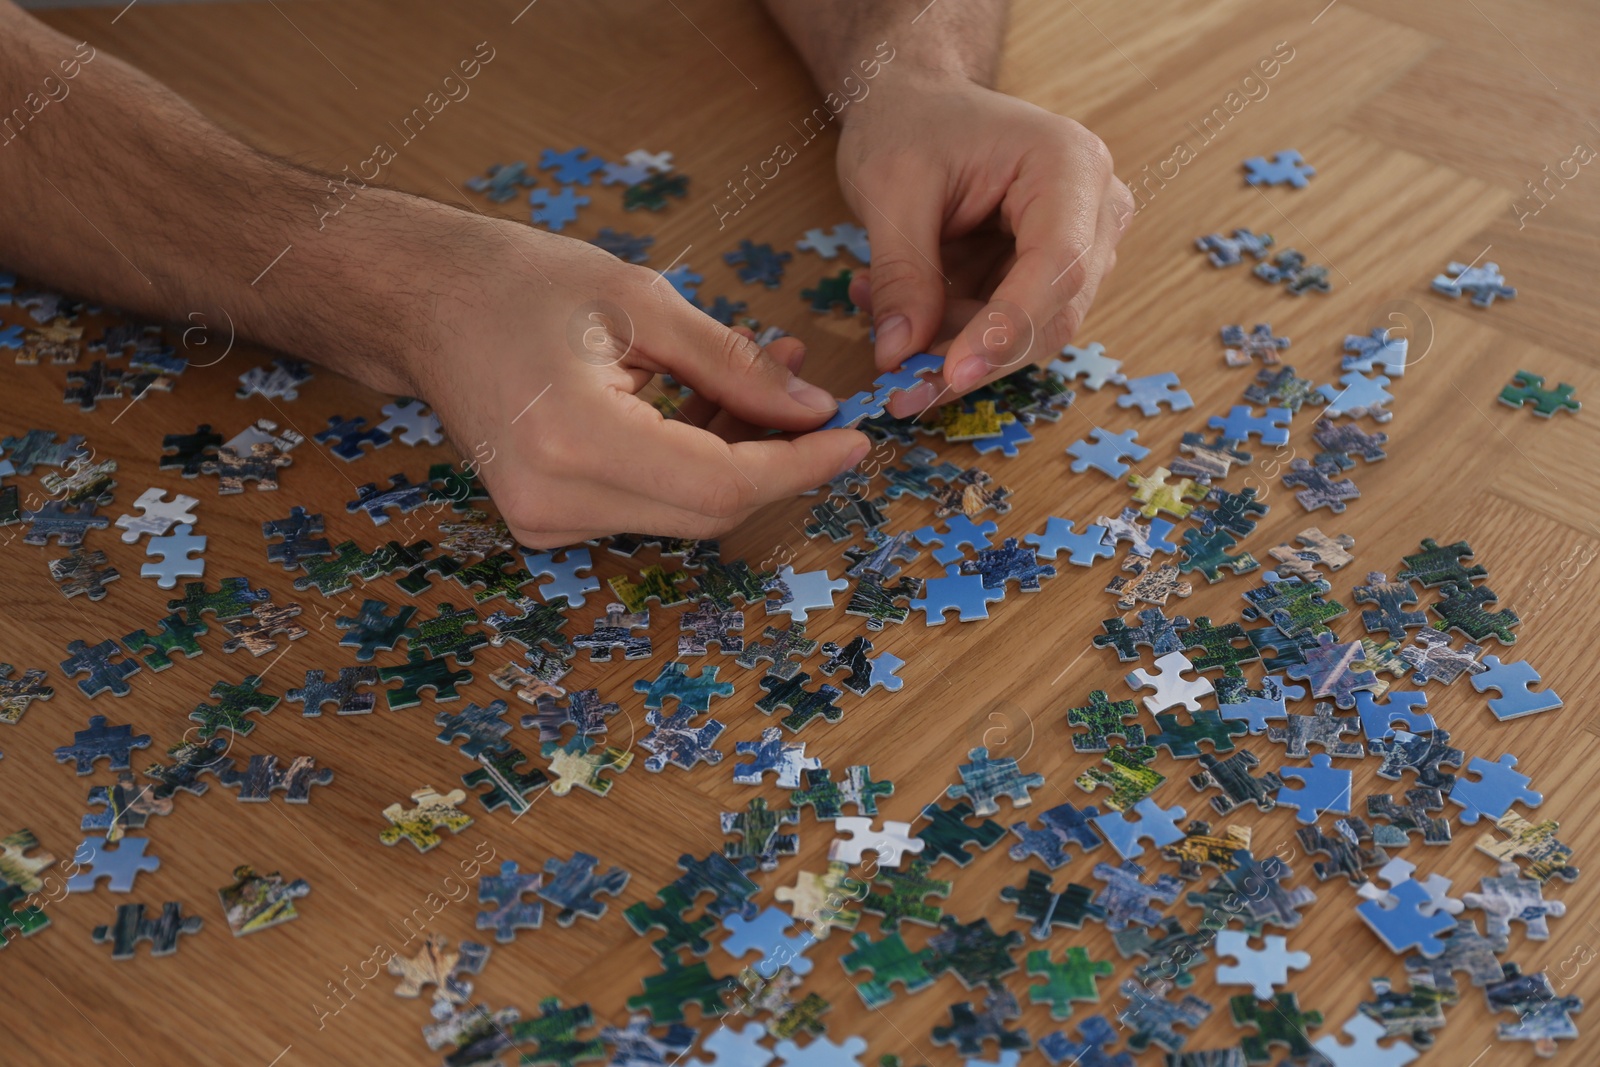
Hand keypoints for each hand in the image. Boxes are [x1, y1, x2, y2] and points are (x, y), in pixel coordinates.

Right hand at [396, 223, 867, 547]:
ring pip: (683, 510)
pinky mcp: (545, 519)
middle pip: (708, 510)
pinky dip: (692, 461)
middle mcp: (554, 503)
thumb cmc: (521, 283)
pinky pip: (647, 503)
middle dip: (774, 459)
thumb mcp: (644, 303)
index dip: (798, 467)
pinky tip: (711, 404)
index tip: (853, 438)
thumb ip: (736, 364)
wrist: (424, 302)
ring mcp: (544, 521)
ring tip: (765, 378)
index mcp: (575, 443)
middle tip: (812, 396)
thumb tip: (814, 410)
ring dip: (736, 455)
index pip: (722, 487)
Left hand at [833, 74, 1134, 416]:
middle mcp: (1096, 208)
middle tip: (905, 387)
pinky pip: (1010, 327)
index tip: (950, 374)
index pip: (1057, 266)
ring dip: (957, 346)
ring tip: (886, 324)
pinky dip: (954, 334)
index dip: (1007, 329)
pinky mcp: (1051, 273)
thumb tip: (899, 356)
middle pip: (1054, 311)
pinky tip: (903, 314)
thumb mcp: (889, 188)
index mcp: (1069, 165)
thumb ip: (901, 273)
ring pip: (1032, 331)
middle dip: (977, 355)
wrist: (918, 102)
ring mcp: (1082, 244)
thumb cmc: (910, 123)